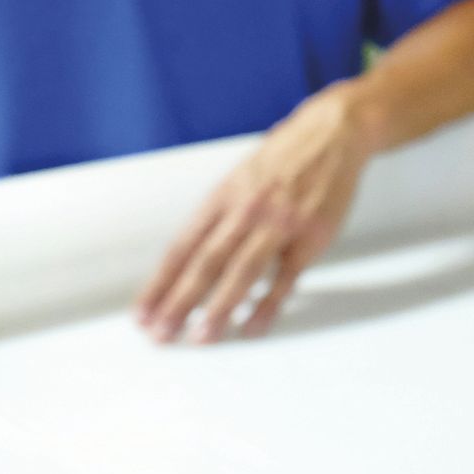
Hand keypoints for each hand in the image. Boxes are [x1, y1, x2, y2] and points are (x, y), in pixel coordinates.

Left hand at [136, 84, 376, 342]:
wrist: (331, 134)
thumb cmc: (281, 161)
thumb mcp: (238, 180)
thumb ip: (216, 218)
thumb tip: (186, 262)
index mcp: (221, 198)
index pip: (181, 248)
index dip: (159, 284)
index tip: (142, 314)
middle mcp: (245, 211)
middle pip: (205, 263)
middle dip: (179, 302)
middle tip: (160, 334)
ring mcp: (279, 224)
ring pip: (241, 272)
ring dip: (219, 308)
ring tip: (201, 338)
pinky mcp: (310, 237)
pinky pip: (285, 277)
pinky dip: (268, 305)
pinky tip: (253, 328)